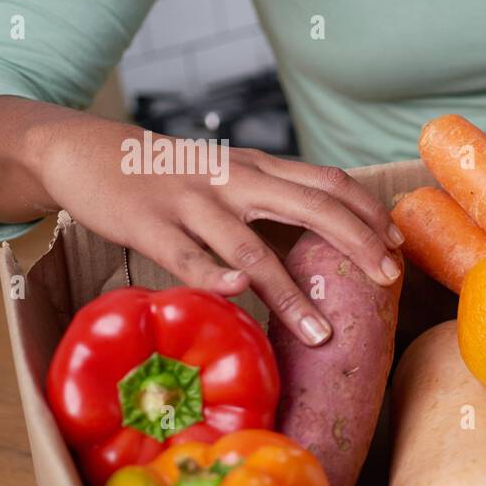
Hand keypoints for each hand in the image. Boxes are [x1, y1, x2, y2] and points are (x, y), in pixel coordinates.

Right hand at [23, 108, 400, 345]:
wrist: (88, 150)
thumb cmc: (173, 174)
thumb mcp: (232, 172)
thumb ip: (277, 195)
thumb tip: (333, 232)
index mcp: (259, 167)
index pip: (330, 183)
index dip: (369, 213)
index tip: (397, 246)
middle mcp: (234, 180)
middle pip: (310, 208)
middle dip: (356, 243)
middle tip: (388, 281)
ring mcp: (192, 202)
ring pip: (251, 249)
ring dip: (291, 294)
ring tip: (320, 334)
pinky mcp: (150, 225)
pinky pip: (187, 257)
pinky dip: (214, 277)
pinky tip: (239, 295)